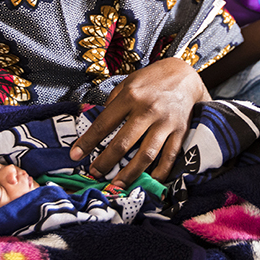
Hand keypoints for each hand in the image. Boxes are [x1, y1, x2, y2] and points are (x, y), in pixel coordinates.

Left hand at [69, 58, 208, 186]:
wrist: (185, 74)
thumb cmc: (152, 79)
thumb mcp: (129, 82)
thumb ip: (114, 102)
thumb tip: (99, 124)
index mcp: (131, 96)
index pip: (104, 123)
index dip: (88, 142)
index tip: (75, 155)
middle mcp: (148, 109)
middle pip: (123, 143)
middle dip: (106, 162)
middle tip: (94, 174)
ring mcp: (166, 122)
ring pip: (146, 154)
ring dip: (130, 173)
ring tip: (118, 184)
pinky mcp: (180, 131)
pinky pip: (170, 156)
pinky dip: (160, 172)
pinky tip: (150, 181)